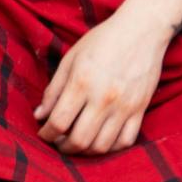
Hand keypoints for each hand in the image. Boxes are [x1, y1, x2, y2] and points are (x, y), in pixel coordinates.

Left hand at [34, 6, 172, 156]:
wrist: (142, 30)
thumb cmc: (102, 41)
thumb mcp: (70, 59)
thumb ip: (54, 89)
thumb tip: (39, 115)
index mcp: (81, 82)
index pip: (59, 122)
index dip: (47, 134)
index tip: (43, 133)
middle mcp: (103, 98)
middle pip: (80, 140)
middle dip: (64, 147)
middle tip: (58, 142)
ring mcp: (125, 106)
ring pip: (103, 146)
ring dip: (86, 151)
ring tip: (77, 143)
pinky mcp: (140, 109)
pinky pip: (126, 141)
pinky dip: (111, 148)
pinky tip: (101, 140)